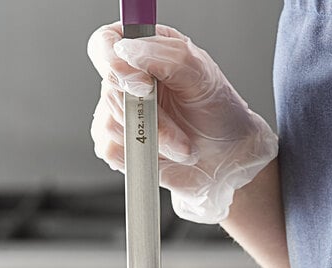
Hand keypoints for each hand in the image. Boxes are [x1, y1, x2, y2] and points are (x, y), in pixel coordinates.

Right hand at [87, 23, 277, 223]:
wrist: (225, 160)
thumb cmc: (219, 115)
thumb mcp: (203, 77)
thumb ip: (167, 56)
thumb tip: (126, 50)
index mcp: (146, 50)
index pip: (106, 43)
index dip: (114, 62)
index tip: (144, 85)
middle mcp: (129, 80)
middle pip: (111, 91)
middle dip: (152, 118)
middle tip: (182, 133)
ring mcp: (122, 114)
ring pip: (111, 125)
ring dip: (154, 142)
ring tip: (183, 147)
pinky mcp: (119, 145)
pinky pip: (112, 150)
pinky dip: (142, 157)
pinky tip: (164, 156)